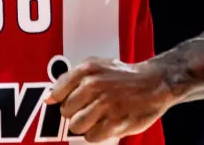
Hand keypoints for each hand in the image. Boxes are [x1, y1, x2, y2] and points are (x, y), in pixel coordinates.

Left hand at [45, 57, 172, 141]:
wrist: (154, 82)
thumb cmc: (122, 76)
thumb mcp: (96, 66)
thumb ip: (70, 79)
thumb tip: (48, 98)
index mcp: (87, 70)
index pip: (58, 92)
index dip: (63, 101)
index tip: (72, 103)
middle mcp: (94, 85)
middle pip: (66, 112)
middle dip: (76, 113)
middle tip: (90, 108)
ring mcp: (105, 104)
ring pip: (76, 126)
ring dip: (85, 126)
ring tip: (97, 117)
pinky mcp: (115, 121)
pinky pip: (91, 137)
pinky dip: (97, 134)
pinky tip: (106, 124)